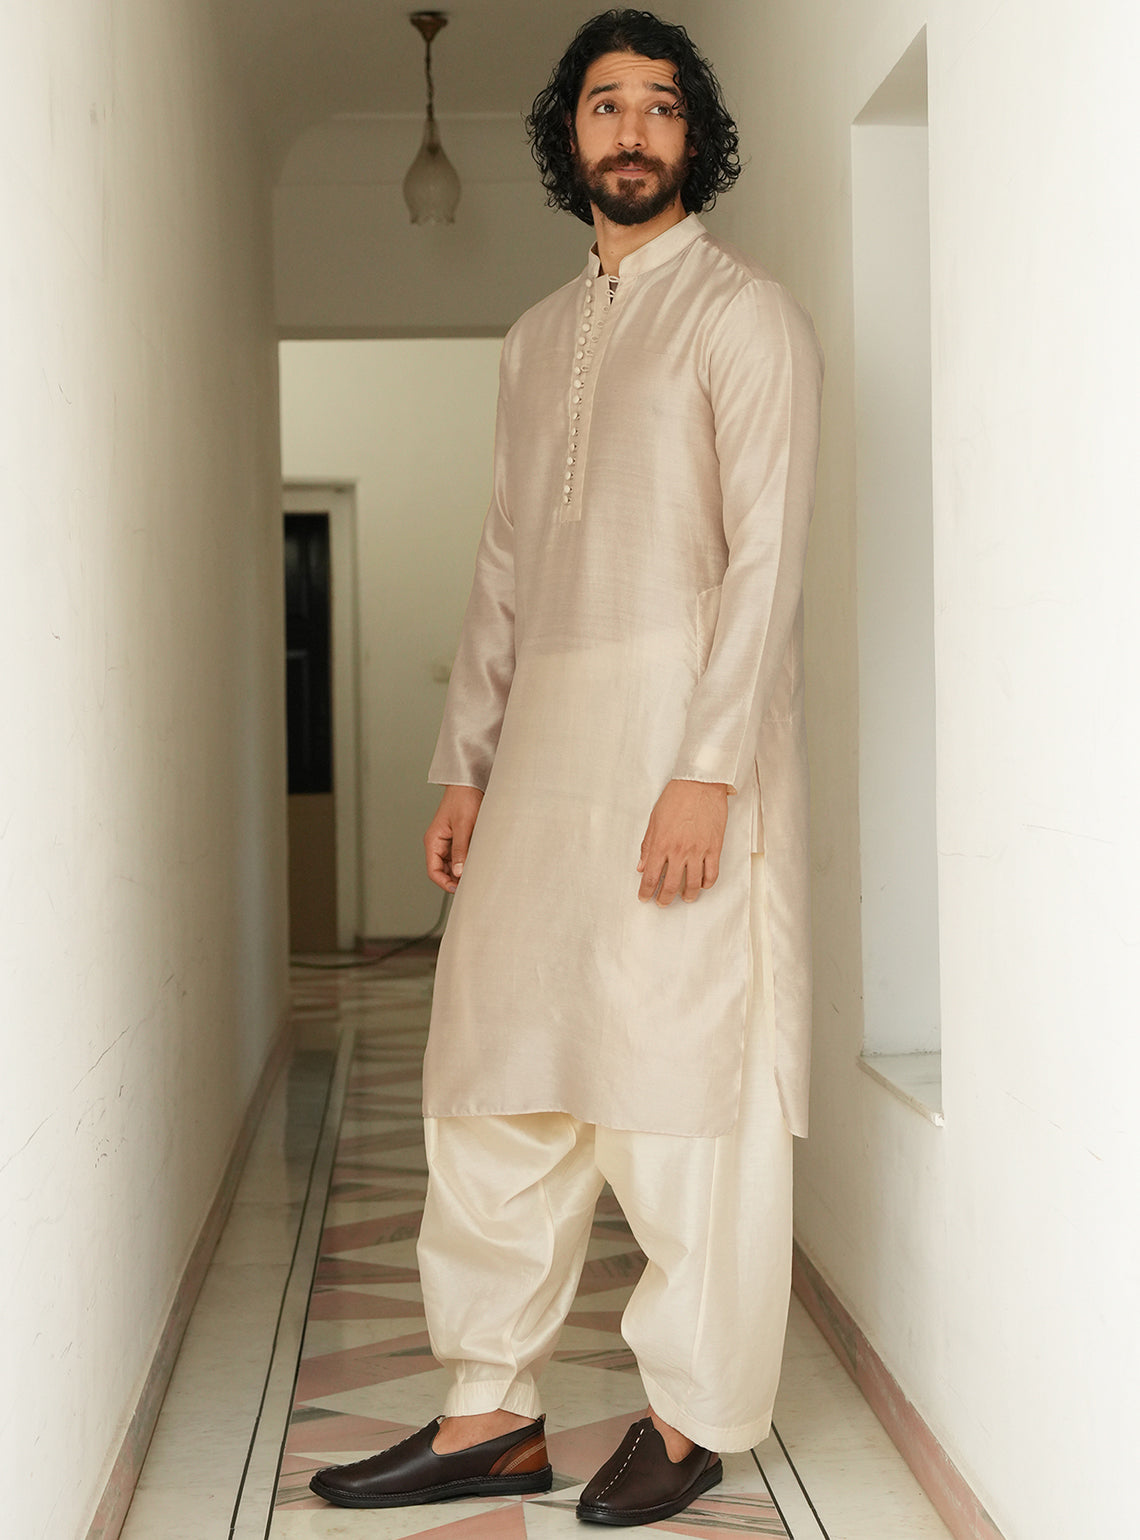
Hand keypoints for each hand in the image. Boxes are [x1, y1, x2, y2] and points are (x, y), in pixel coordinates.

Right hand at [424, 785, 483, 892]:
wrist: (470, 783)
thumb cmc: (464, 799)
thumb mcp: (463, 825)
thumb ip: (461, 849)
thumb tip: (459, 872)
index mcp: (433, 841)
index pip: (433, 870)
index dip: (444, 883)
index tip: (459, 889)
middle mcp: (438, 843)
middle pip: (443, 870)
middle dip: (455, 879)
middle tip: (472, 883)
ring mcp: (448, 842)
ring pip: (453, 865)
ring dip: (462, 871)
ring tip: (477, 873)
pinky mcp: (458, 839)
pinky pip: (460, 856)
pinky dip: (468, 862)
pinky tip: (478, 863)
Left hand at [637, 779, 728, 905]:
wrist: (700, 784)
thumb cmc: (676, 797)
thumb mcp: (654, 820)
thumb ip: (648, 845)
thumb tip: (641, 866)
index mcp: (661, 844)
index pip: (650, 877)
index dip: (646, 891)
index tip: (644, 897)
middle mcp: (679, 851)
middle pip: (670, 885)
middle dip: (664, 898)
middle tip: (662, 902)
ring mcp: (698, 851)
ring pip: (693, 884)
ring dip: (688, 895)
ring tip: (685, 898)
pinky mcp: (714, 848)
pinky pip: (712, 874)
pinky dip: (707, 883)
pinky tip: (703, 885)